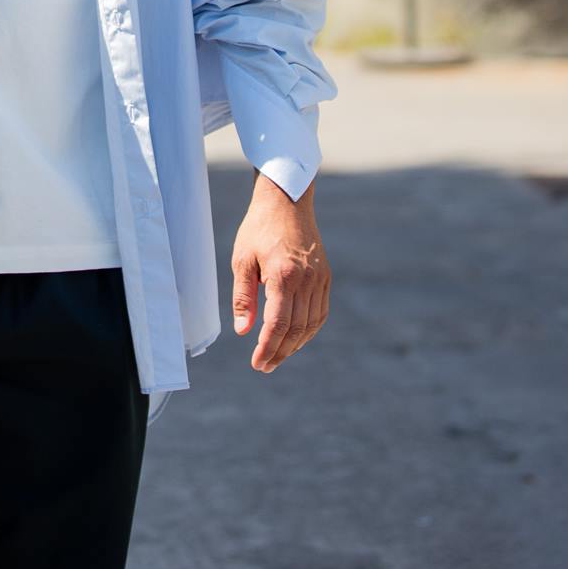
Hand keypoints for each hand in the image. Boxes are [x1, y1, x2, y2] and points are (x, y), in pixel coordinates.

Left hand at [231, 173, 329, 373]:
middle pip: (296, 329)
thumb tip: (243, 332)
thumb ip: (243, 297)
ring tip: (277, 356)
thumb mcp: (242, 260)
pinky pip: (320, 312)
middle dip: (280, 352)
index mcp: (283, 275)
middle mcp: (306, 280)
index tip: (257, 363)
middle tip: (264, 366)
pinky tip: (295, 337)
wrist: (286, 201)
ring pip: (311, 324)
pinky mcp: (325, 276)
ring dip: (295, 345)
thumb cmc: (258, 229)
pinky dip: (309, 330)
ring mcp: (320, 278)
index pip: (277, 324)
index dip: (267, 348)